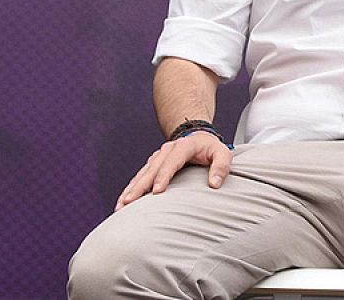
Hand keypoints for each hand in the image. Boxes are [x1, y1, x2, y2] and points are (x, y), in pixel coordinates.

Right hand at [116, 131, 231, 209]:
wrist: (197, 136)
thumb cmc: (211, 149)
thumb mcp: (223, 153)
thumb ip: (221, 166)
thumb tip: (214, 184)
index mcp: (183, 146)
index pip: (172, 162)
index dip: (163, 176)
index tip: (156, 191)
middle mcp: (167, 150)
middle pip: (151, 169)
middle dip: (139, 186)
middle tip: (129, 202)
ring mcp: (157, 157)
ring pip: (142, 174)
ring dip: (130, 189)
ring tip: (120, 206)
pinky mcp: (152, 164)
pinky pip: (139, 177)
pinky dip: (130, 188)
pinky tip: (122, 201)